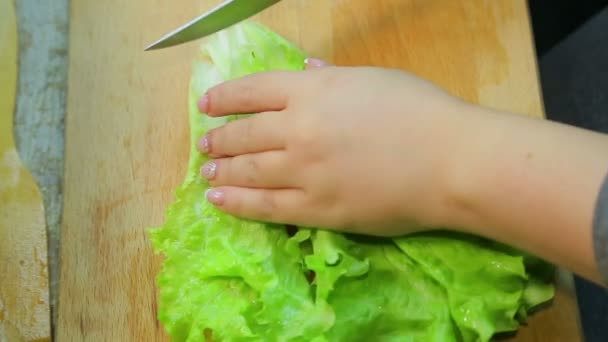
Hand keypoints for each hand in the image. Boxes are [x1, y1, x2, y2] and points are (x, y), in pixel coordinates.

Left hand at [197, 61, 475, 235]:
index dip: (224, 97)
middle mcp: (298, 128)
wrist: (451, 162)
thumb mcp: (373, 78)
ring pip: (248, 171)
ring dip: (222, 171)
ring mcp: (304, 172)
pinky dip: (237, 203)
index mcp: (312, 89)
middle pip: (244, 133)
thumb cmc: (420, 111)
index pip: (252, 90)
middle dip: (219, 139)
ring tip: (206, 173)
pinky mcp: (317, 209)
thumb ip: (332, 75)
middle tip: (206, 145)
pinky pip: (266, 207)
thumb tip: (306, 68)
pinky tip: (218, 200)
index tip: (207, 105)